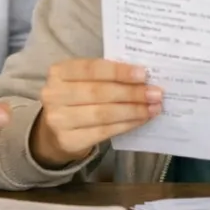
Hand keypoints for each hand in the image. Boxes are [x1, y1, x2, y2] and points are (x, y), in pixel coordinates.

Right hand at [30, 59, 161, 168]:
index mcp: (59, 72)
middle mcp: (53, 94)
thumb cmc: (76, 100)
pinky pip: (104, 131)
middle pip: (99, 92)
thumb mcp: (82, 81)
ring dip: (133, 110)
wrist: (53, 133)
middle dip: (131, 93)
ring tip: (153, 107)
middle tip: (155, 93)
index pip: (91, 69)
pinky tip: (141, 120)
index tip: (143, 74)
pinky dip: (126, 125)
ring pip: (103, 114)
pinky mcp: (68, 140)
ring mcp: (58, 119)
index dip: (118, 72)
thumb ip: (105, 77)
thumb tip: (142, 78)